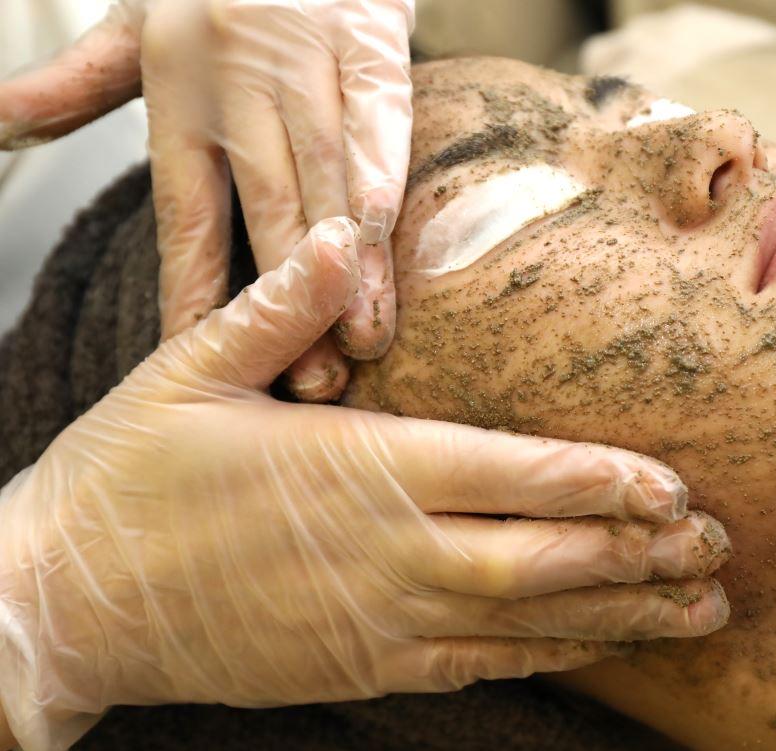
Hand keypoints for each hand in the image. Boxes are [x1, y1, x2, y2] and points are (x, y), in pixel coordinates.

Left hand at [0, 0, 414, 400]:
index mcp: (179, 85)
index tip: (204, 356)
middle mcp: (240, 79)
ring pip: (327, 173)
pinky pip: (379, 117)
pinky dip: (382, 174)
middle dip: (288, 296)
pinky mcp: (369, 40)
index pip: (187, 211)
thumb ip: (78, 81)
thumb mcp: (136, 19)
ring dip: (347, 259)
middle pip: (265, 205)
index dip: (195, 288)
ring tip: (360, 335)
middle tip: (306, 377)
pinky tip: (384, 233)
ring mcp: (307, 58)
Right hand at [0, 218, 730, 750]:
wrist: (69, 601)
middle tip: (720, 549)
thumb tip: (338, 240)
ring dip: (620, 615)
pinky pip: (478, 664)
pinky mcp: (364, 664)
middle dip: (641, 554)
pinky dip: (548, 654)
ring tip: (699, 613)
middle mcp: (390, 552)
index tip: (674, 486)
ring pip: (527, 621)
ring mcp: (382, 621)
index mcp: (361, 468)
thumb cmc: (130, 479)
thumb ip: (280, 309)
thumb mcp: (190, 373)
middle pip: (545, 557)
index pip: (512, 473)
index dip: (603, 482)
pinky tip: (599, 647)